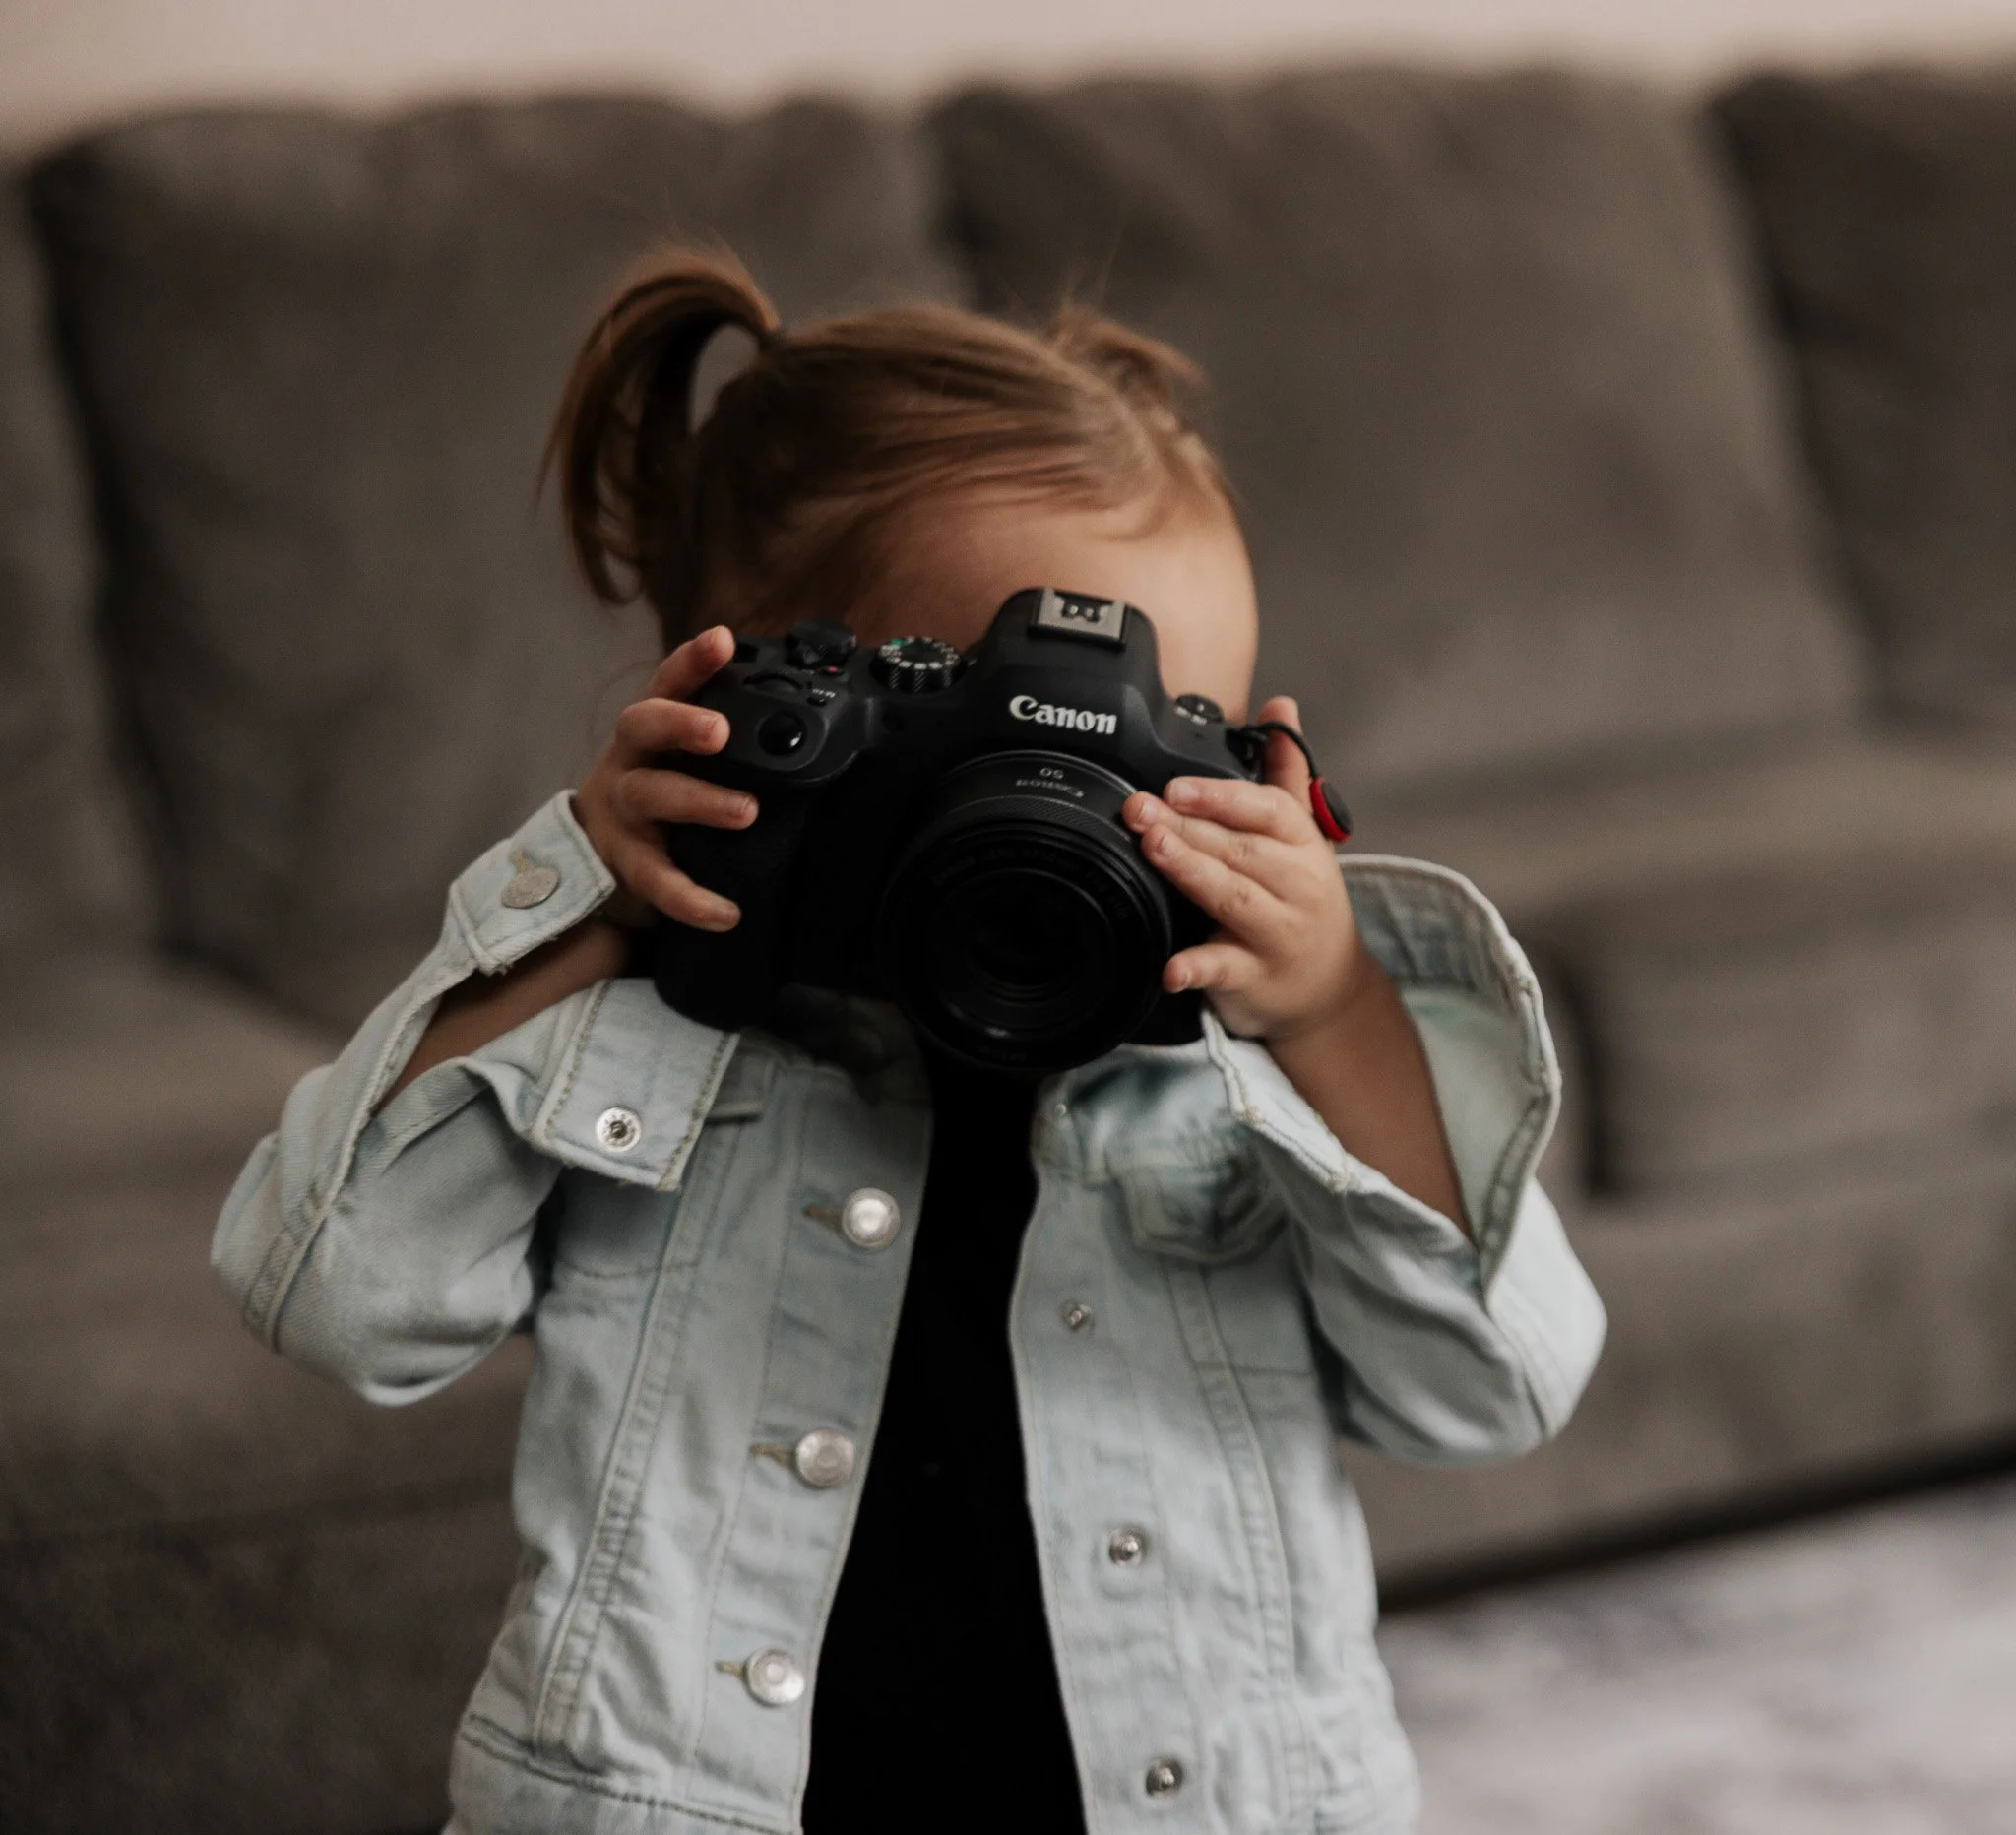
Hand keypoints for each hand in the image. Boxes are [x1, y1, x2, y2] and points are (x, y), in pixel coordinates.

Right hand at [573, 625, 754, 932]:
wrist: (597, 855)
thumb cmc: (661, 793)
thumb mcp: (685, 759)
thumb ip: (730, 739)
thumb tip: (811, 724)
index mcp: (653, 728)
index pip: (669, 682)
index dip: (692, 661)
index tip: (723, 640)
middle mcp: (632, 760)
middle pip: (641, 726)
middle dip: (680, 723)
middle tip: (720, 731)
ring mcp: (624, 812)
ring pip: (650, 797)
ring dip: (698, 802)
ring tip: (745, 811)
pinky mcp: (627, 864)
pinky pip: (657, 880)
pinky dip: (690, 898)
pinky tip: (725, 912)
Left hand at [1122, 694, 1369, 1040]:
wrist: (1328, 985)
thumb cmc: (1305, 899)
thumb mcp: (1303, 833)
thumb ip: (1285, 771)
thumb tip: (1280, 706)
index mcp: (1301, 843)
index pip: (1267, 810)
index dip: (1221, 796)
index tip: (1176, 786)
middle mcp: (1295, 885)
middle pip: (1241, 850)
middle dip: (1188, 828)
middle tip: (1141, 811)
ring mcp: (1277, 933)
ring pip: (1234, 899)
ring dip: (1192, 873)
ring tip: (1154, 852)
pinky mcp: (1254, 977)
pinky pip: (1224, 969)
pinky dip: (1196, 967)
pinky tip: (1171, 966)